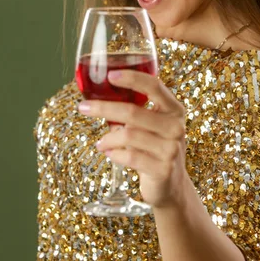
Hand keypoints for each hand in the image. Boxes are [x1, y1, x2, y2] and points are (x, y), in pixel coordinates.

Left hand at [77, 70, 187, 208]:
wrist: (171, 185)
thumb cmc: (155, 147)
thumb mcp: (154, 124)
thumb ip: (137, 108)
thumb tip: (100, 94)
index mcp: (174, 109)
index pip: (154, 86)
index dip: (132, 78)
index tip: (110, 75)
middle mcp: (176, 127)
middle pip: (133, 112)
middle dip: (104, 108)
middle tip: (83, 107)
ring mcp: (171, 149)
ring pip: (128, 135)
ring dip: (107, 138)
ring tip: (100, 142)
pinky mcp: (162, 170)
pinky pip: (129, 157)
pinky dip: (114, 154)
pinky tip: (110, 153)